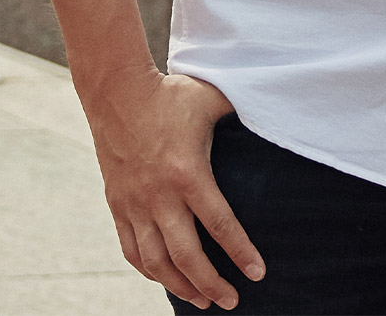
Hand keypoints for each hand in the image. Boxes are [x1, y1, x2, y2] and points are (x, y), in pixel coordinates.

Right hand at [85, 63, 265, 309]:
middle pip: (187, 256)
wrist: (116, 91)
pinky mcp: (117, 205)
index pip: (220, 224)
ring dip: (180, 286)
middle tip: (231, 302)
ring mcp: (135, 204)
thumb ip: (239, 110)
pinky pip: (132, 250)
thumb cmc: (168, 93)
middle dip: (211, 285)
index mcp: (188, 172)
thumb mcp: (209, 98)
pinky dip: (148, 271)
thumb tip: (269, 109)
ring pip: (156, 262)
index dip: (241, 253)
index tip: (257, 274)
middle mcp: (160, 195)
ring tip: (201, 299)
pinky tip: (164, 278)